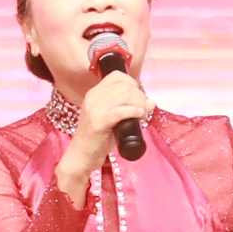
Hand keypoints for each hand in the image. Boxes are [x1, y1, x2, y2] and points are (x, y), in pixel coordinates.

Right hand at [58, 69, 152, 196]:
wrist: (82, 155)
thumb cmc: (98, 138)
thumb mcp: (113, 118)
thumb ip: (129, 108)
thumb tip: (151, 102)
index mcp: (95, 93)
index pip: (117, 76)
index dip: (133, 84)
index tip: (138, 97)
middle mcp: (93, 96)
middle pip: (126, 87)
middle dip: (141, 97)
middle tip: (145, 111)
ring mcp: (94, 108)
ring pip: (126, 96)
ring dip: (140, 105)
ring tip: (143, 116)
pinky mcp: (98, 121)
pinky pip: (121, 111)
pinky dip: (134, 111)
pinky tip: (139, 117)